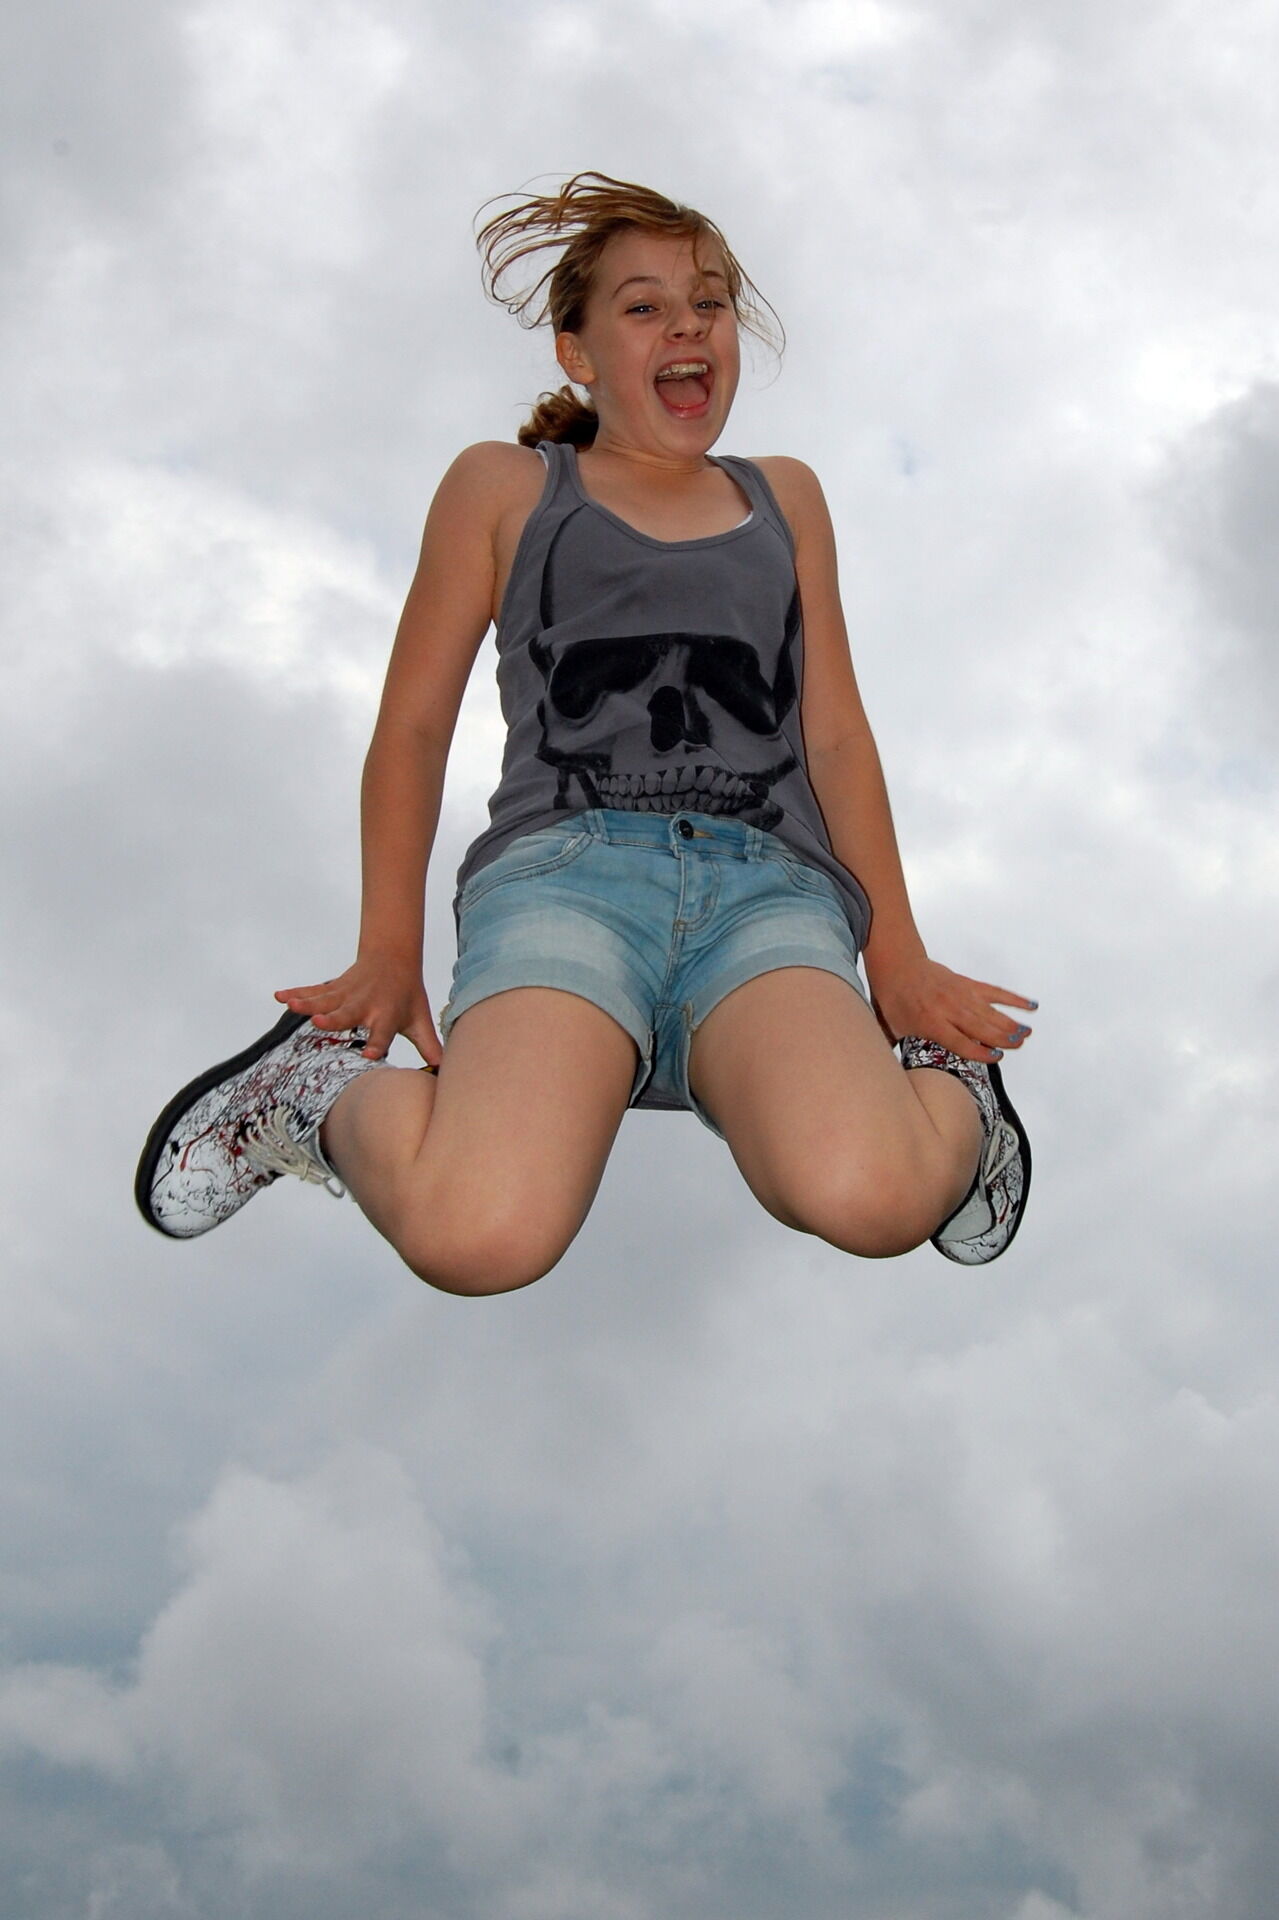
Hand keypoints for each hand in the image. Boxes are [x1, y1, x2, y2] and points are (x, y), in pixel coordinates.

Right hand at [274, 954, 441, 1065]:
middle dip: (335, 1019)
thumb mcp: (419, 1019)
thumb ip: (429, 1045)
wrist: (393, 956)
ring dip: (308, 1003)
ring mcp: (347, 994)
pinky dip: (296, 993)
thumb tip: (444, 1071)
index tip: (370, 1056)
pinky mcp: (335, 987)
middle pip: (348, 1014)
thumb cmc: (406, 995)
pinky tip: (279, 996)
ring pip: (326, 999)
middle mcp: (365, 1005)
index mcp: (386, 1015)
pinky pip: (313, 991)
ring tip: (291, 1007)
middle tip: (321, 1023)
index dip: (377, 1044)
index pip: (382, 1033)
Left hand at [868, 955, 1035, 1064]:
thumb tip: (890, 1073)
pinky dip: (1013, 999)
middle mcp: (948, 1008)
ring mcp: (960, 994)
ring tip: (1027, 1033)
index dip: (980, 1051)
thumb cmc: (893, 998)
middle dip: (1002, 1037)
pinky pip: (994, 992)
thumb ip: (896, 1050)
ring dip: (1010, 1022)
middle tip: (1018, 1045)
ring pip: (990, 1011)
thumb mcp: (891, 1028)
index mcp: (930, 1021)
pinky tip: (1030, 1006)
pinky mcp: (967, 983)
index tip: (996, 1057)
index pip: (960, 1041)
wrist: (897, 963)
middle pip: (981, 1026)